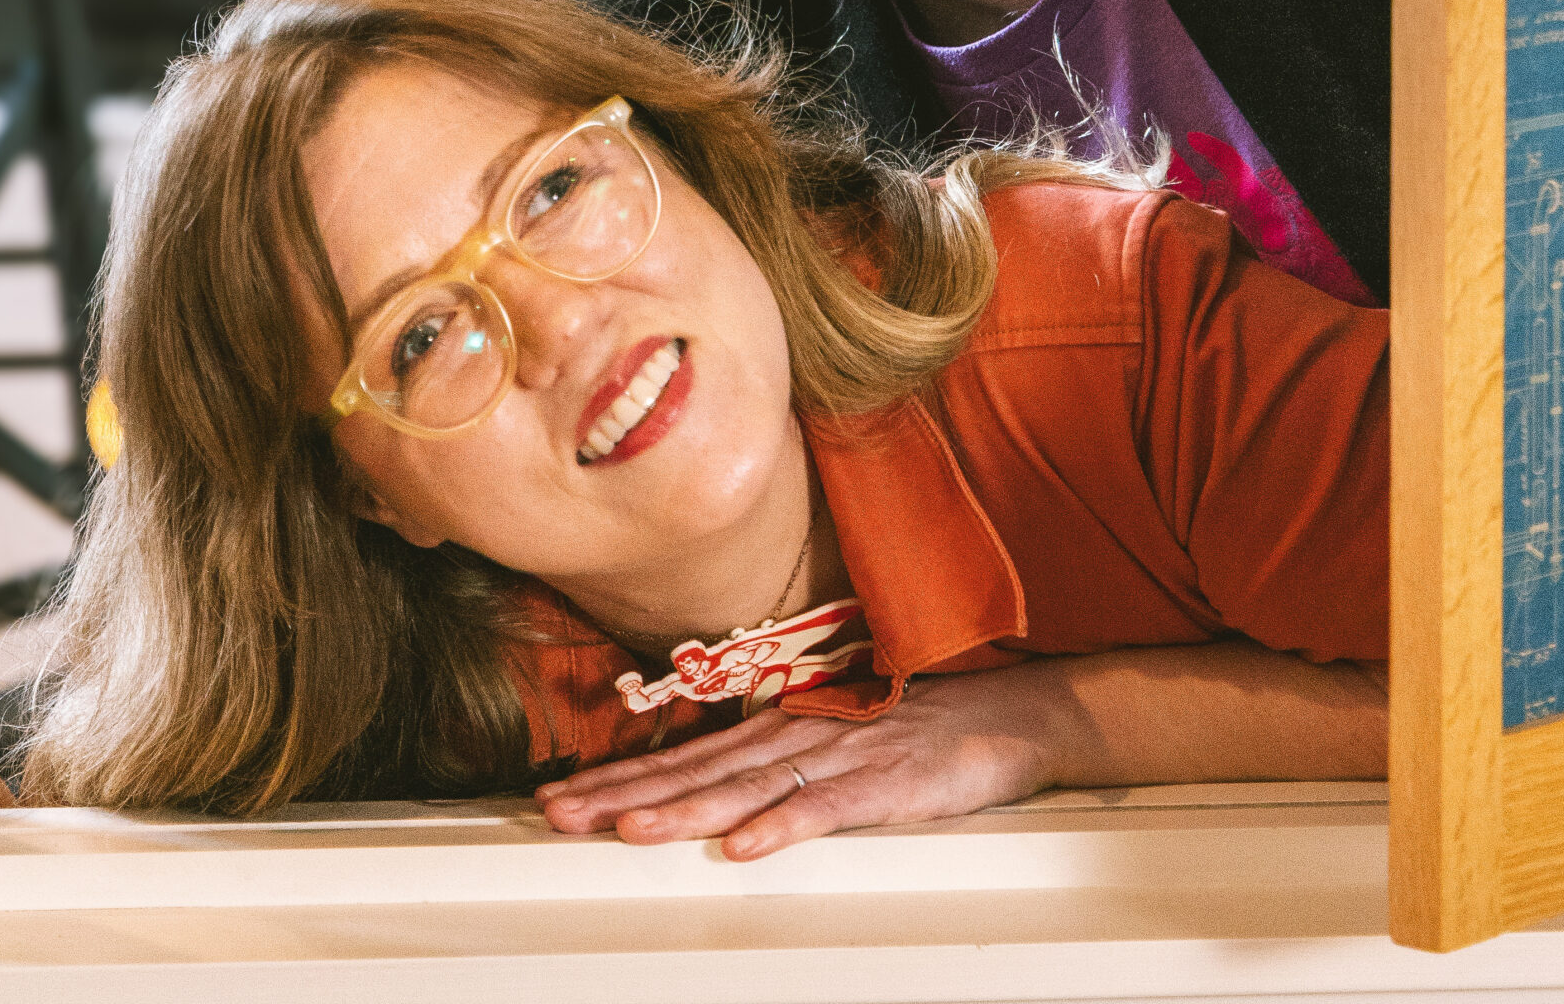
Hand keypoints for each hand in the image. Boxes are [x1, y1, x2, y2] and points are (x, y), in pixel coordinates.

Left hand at [535, 668, 1065, 860]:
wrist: (1003, 716)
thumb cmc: (916, 729)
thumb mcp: (833, 739)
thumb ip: (776, 761)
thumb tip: (713, 786)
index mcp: (781, 728)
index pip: (687, 757)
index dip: (622, 778)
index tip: (563, 799)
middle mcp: (796, 735)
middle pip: (697, 771)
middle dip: (623, 795)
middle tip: (560, 816)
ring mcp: (838, 757)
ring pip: (746, 789)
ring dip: (685, 810)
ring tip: (630, 830)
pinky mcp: (883, 786)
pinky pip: (825, 810)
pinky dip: (783, 826)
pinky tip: (746, 847)